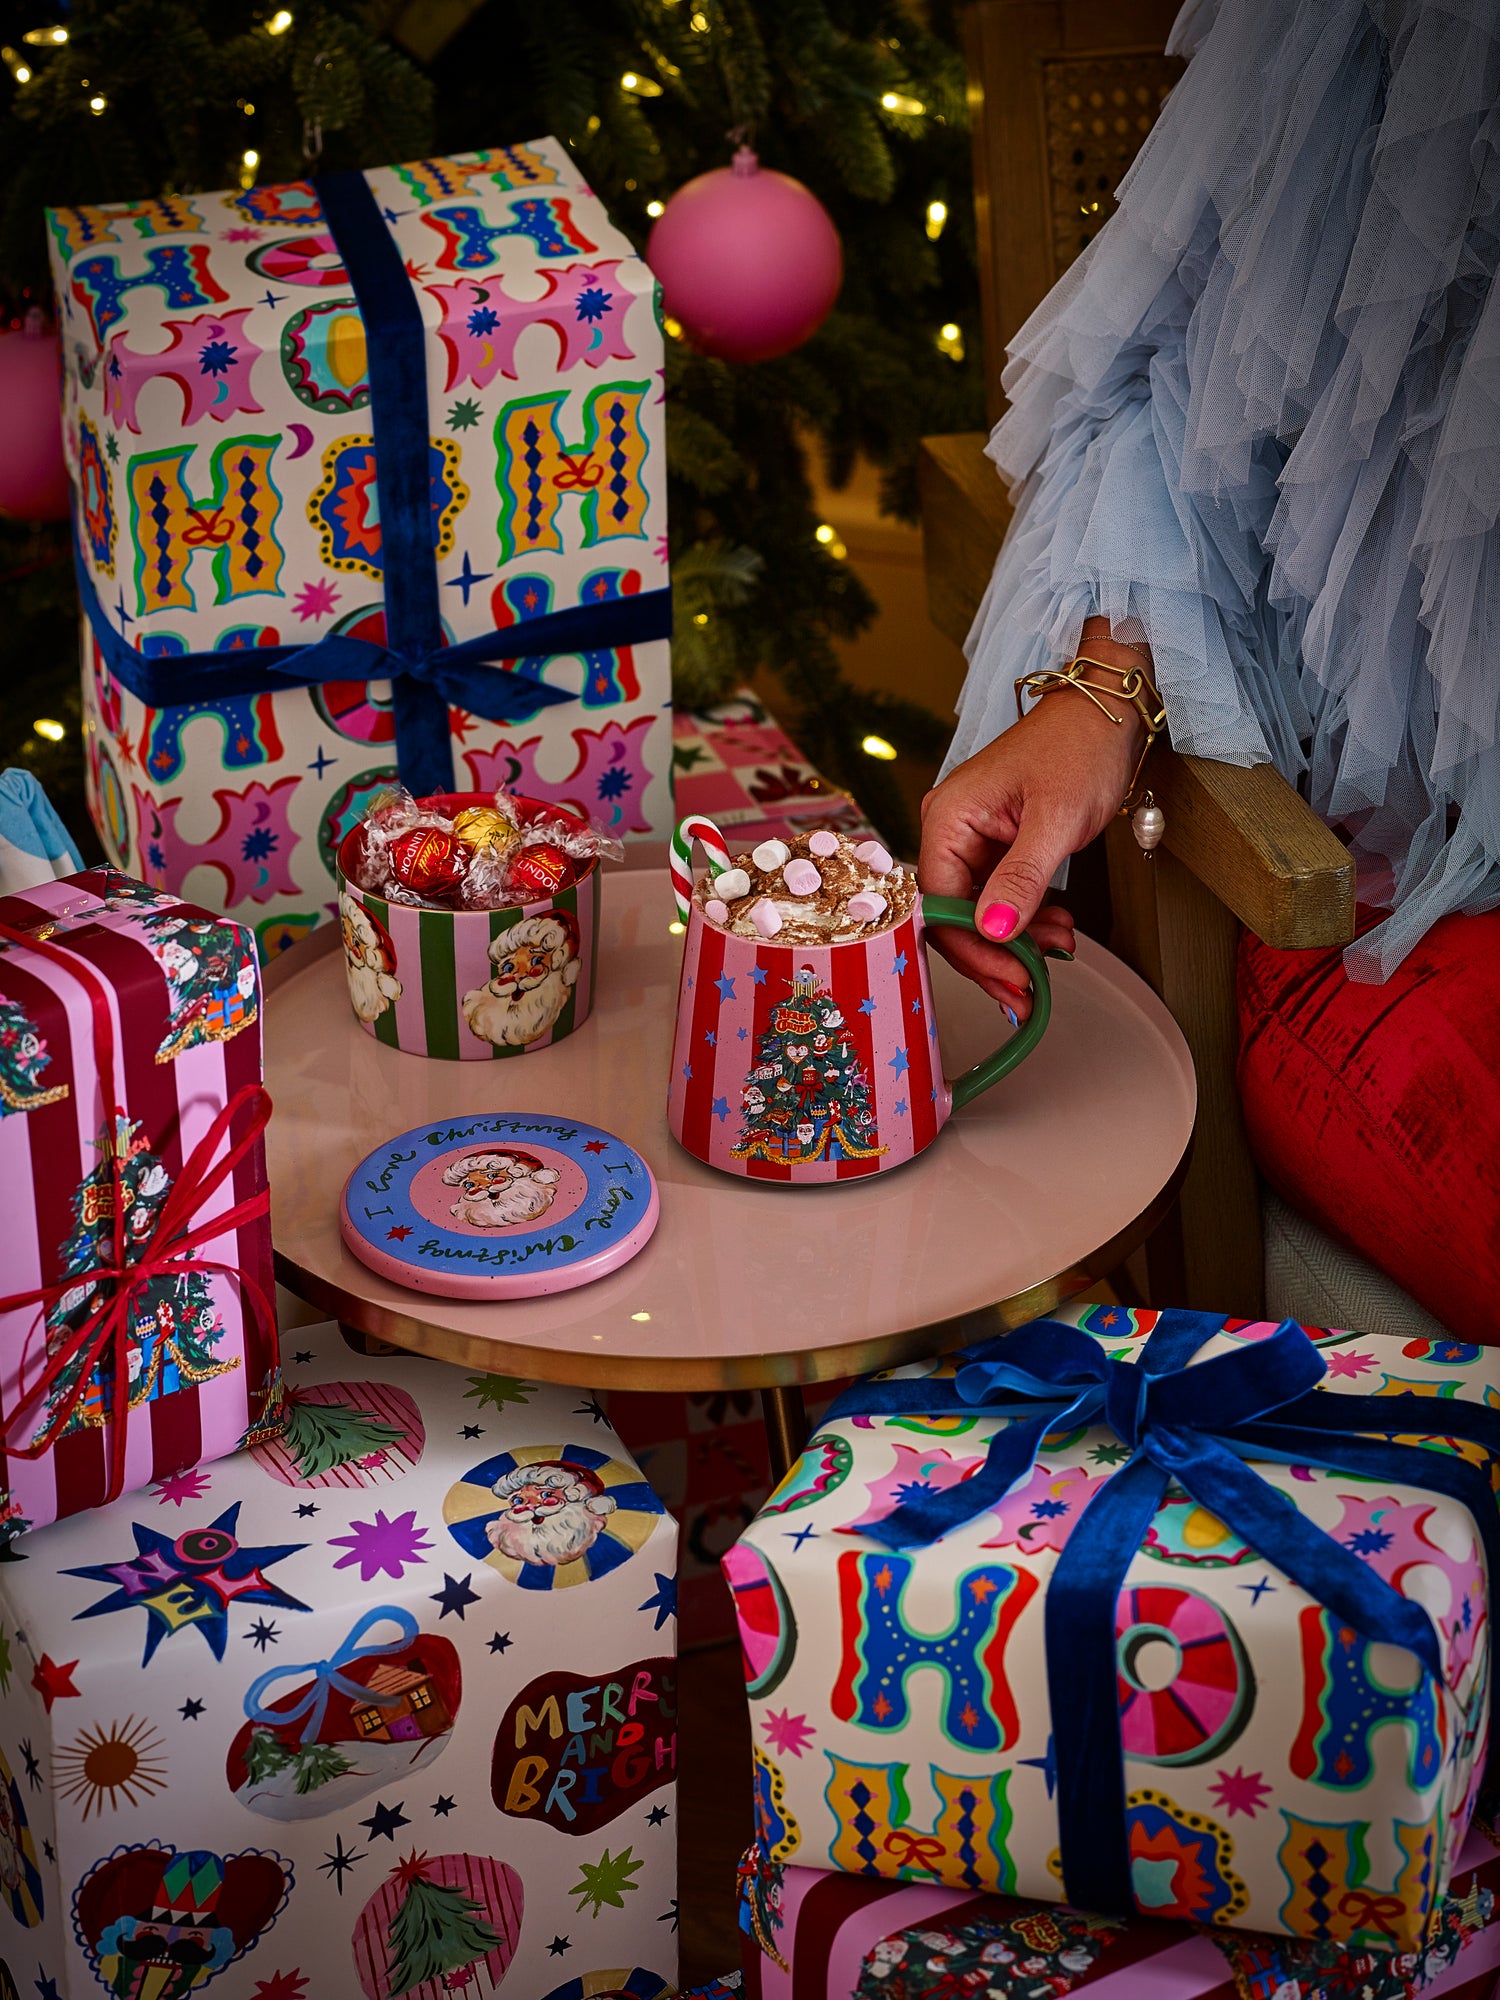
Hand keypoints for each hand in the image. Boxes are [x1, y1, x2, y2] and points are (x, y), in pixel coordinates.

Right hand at [919, 631, 1148, 1017]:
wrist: (1108, 710)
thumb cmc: (1080, 747)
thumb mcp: (1056, 819)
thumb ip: (1022, 879)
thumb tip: (996, 932)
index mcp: (948, 819)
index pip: (941, 904)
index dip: (975, 948)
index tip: (1015, 977)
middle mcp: (950, 830)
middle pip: (954, 914)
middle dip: (995, 953)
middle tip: (1032, 989)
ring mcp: (973, 838)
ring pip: (980, 910)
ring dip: (1017, 939)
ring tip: (1060, 948)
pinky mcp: (998, 844)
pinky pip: (1000, 895)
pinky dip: (1028, 918)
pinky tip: (1058, 927)